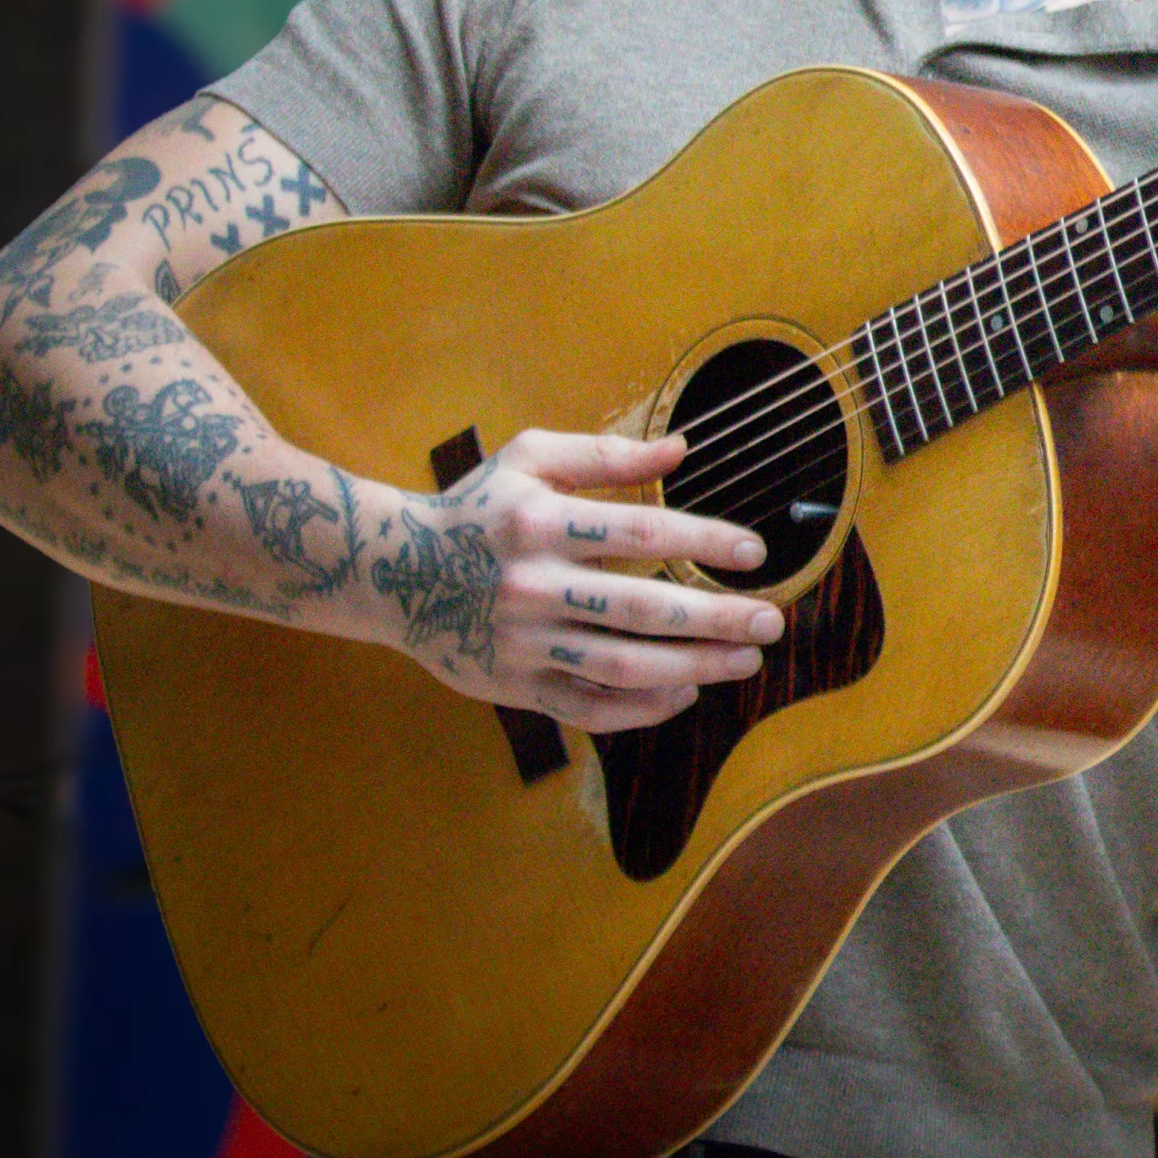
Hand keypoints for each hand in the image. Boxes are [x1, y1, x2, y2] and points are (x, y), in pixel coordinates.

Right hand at [374, 430, 782, 732]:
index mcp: (540, 524)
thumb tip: (681, 448)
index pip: (641, 531)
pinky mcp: (511, 686)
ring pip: (619, 666)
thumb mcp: (528, 459)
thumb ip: (605, 455)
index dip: (705, 540)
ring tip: (745, 660)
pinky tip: (684, 694)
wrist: (386, 572)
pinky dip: (639, 709)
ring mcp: (521, 643)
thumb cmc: (473, 509)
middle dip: (715, 617)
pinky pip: (585, 709)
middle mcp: (531, 587)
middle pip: (639, 608)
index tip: (756, 553)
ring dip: (692, 668)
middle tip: (771, 621)